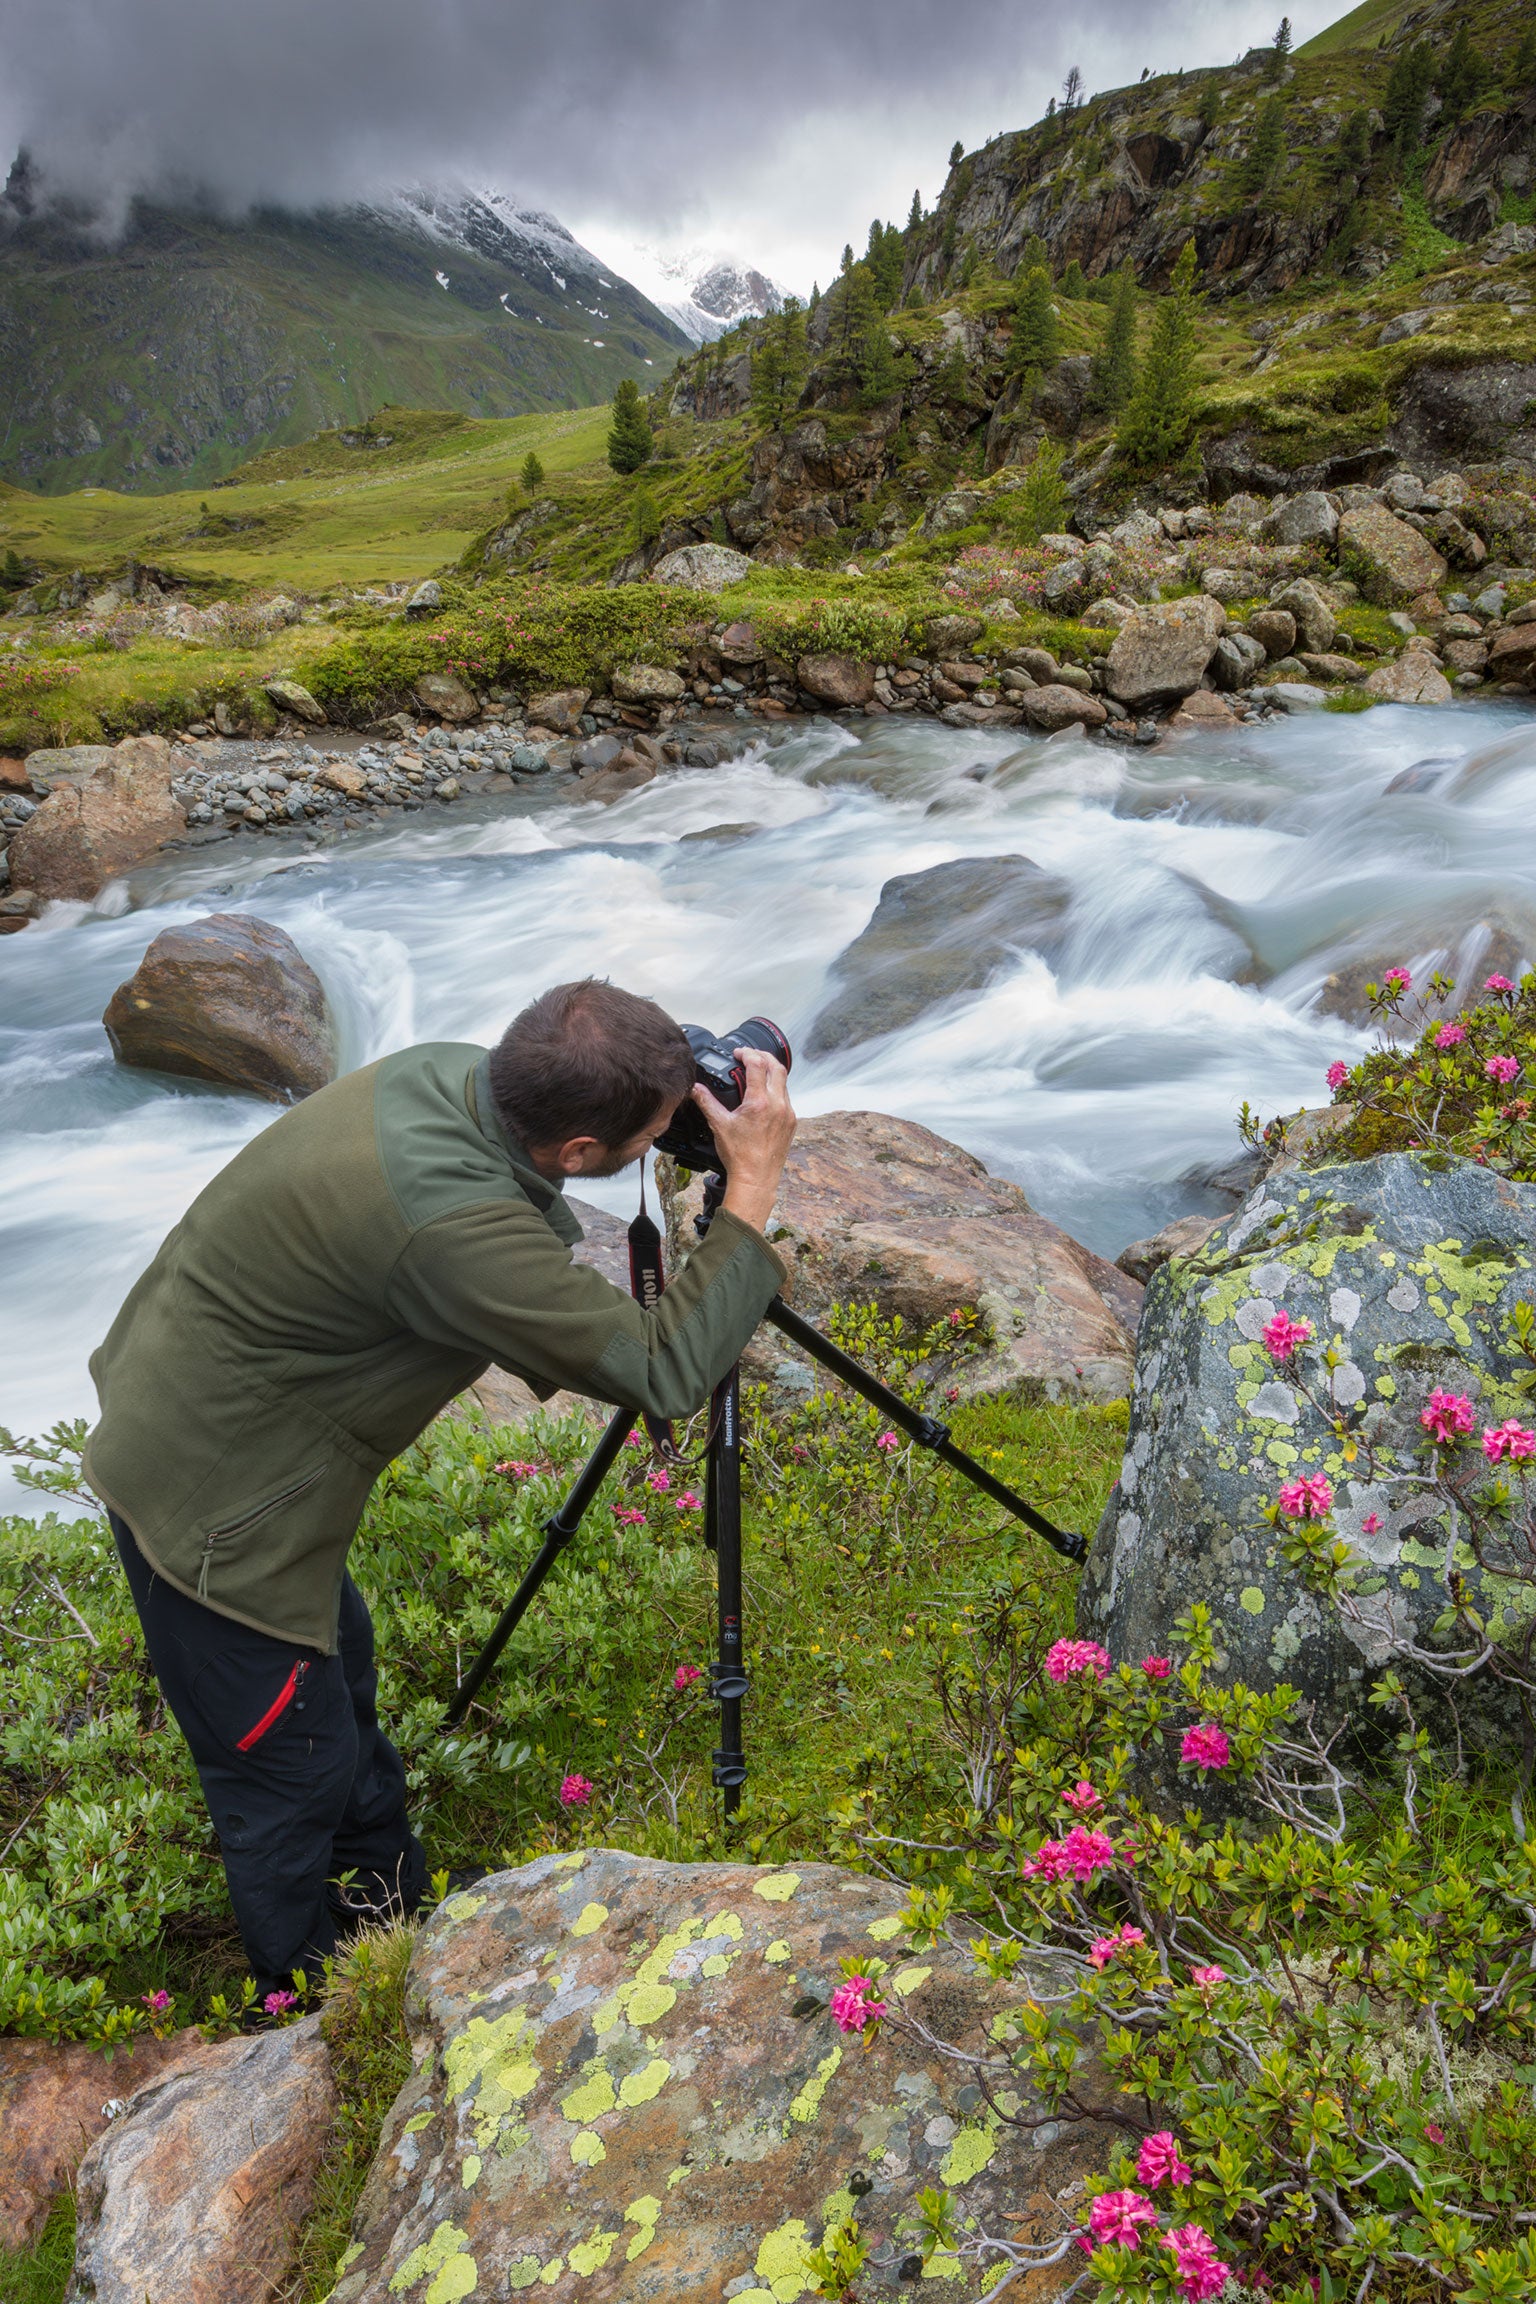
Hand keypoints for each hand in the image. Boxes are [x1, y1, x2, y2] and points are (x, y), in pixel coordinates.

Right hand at [693, 1050, 795, 1234]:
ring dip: (771, 1072)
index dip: (747, 1053)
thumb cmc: (739, 1156)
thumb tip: (695, 1088)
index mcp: (760, 1102)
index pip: (757, 1065)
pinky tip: (763, 1095)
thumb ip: (706, 1102)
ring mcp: (787, 1113)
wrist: (756, 1179)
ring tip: (756, 1072)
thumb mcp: (719, 1125)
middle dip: (763, 1056)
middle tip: (750, 1055)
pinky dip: (776, 1089)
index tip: (739, 1053)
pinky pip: (786, 1097)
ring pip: (784, 1082)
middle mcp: (778, 1105)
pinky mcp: (791, 1122)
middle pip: (777, 1067)